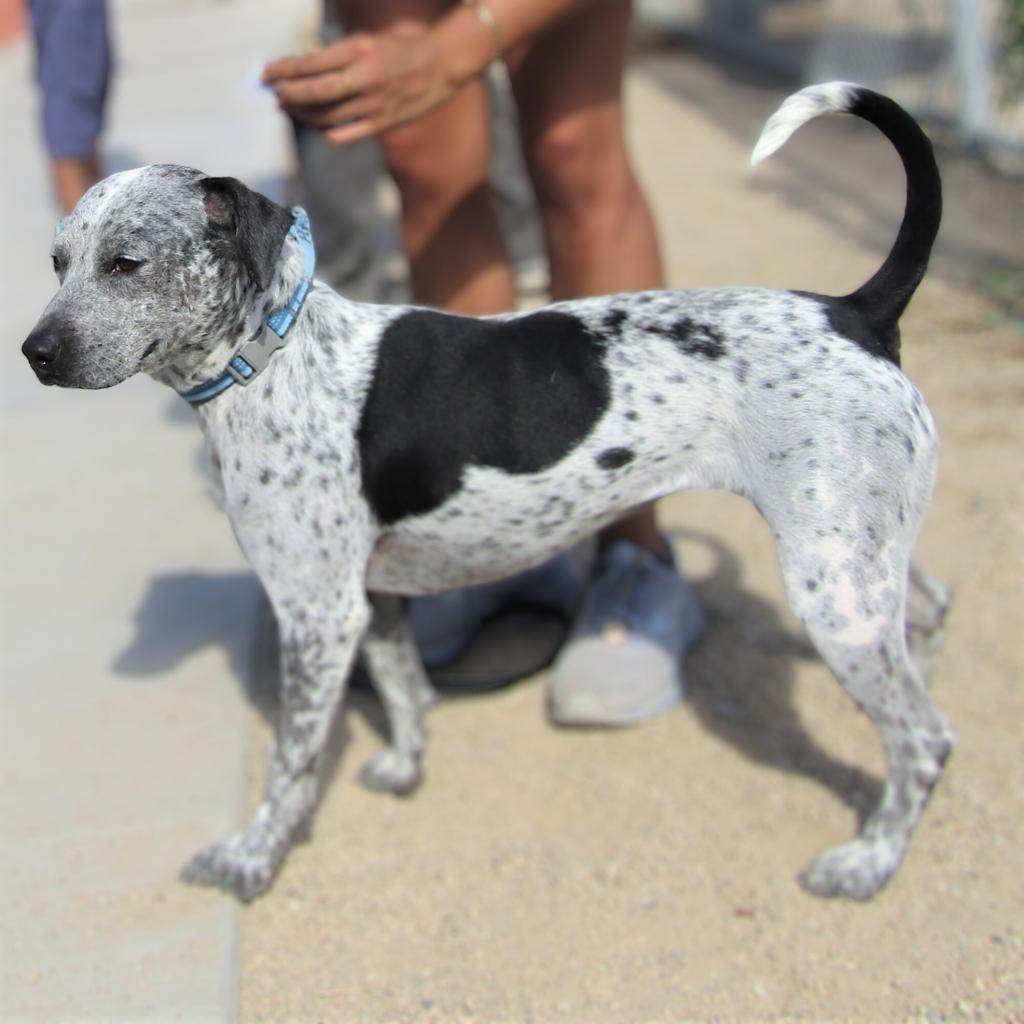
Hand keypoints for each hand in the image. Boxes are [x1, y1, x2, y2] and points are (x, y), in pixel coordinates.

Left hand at [262, 26, 459, 145]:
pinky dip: (326, 131)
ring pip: (327, 116)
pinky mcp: (382, 124)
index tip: (267, 74)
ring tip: (290, 109)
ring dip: (303, 114)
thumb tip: (302, 71)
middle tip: (275, 95)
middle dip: (290, 95)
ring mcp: (375, 104)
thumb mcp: (367, 41)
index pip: (312, 63)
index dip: (285, 70)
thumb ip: (338, 55)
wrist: (439, 67)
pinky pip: (345, 135)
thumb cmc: (399, 50)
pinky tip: (318, 125)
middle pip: (316, 92)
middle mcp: (366, 77)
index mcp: (360, 50)